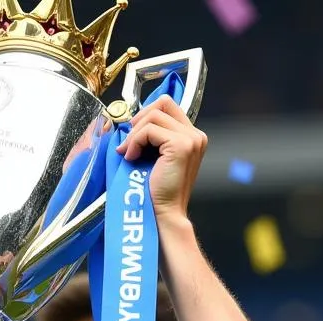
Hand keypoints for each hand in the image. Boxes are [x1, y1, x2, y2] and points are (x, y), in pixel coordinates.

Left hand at [116, 95, 206, 222]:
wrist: (163, 214)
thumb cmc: (156, 192)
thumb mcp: (155, 158)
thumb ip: (152, 138)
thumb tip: (130, 124)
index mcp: (191, 137)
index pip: (168, 106)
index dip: (146, 115)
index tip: (132, 135)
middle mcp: (195, 135)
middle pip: (163, 103)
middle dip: (140, 120)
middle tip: (127, 142)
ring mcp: (190, 139)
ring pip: (154, 116)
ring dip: (134, 134)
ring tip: (128, 154)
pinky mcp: (180, 145)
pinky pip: (149, 130)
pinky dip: (135, 142)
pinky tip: (131, 158)